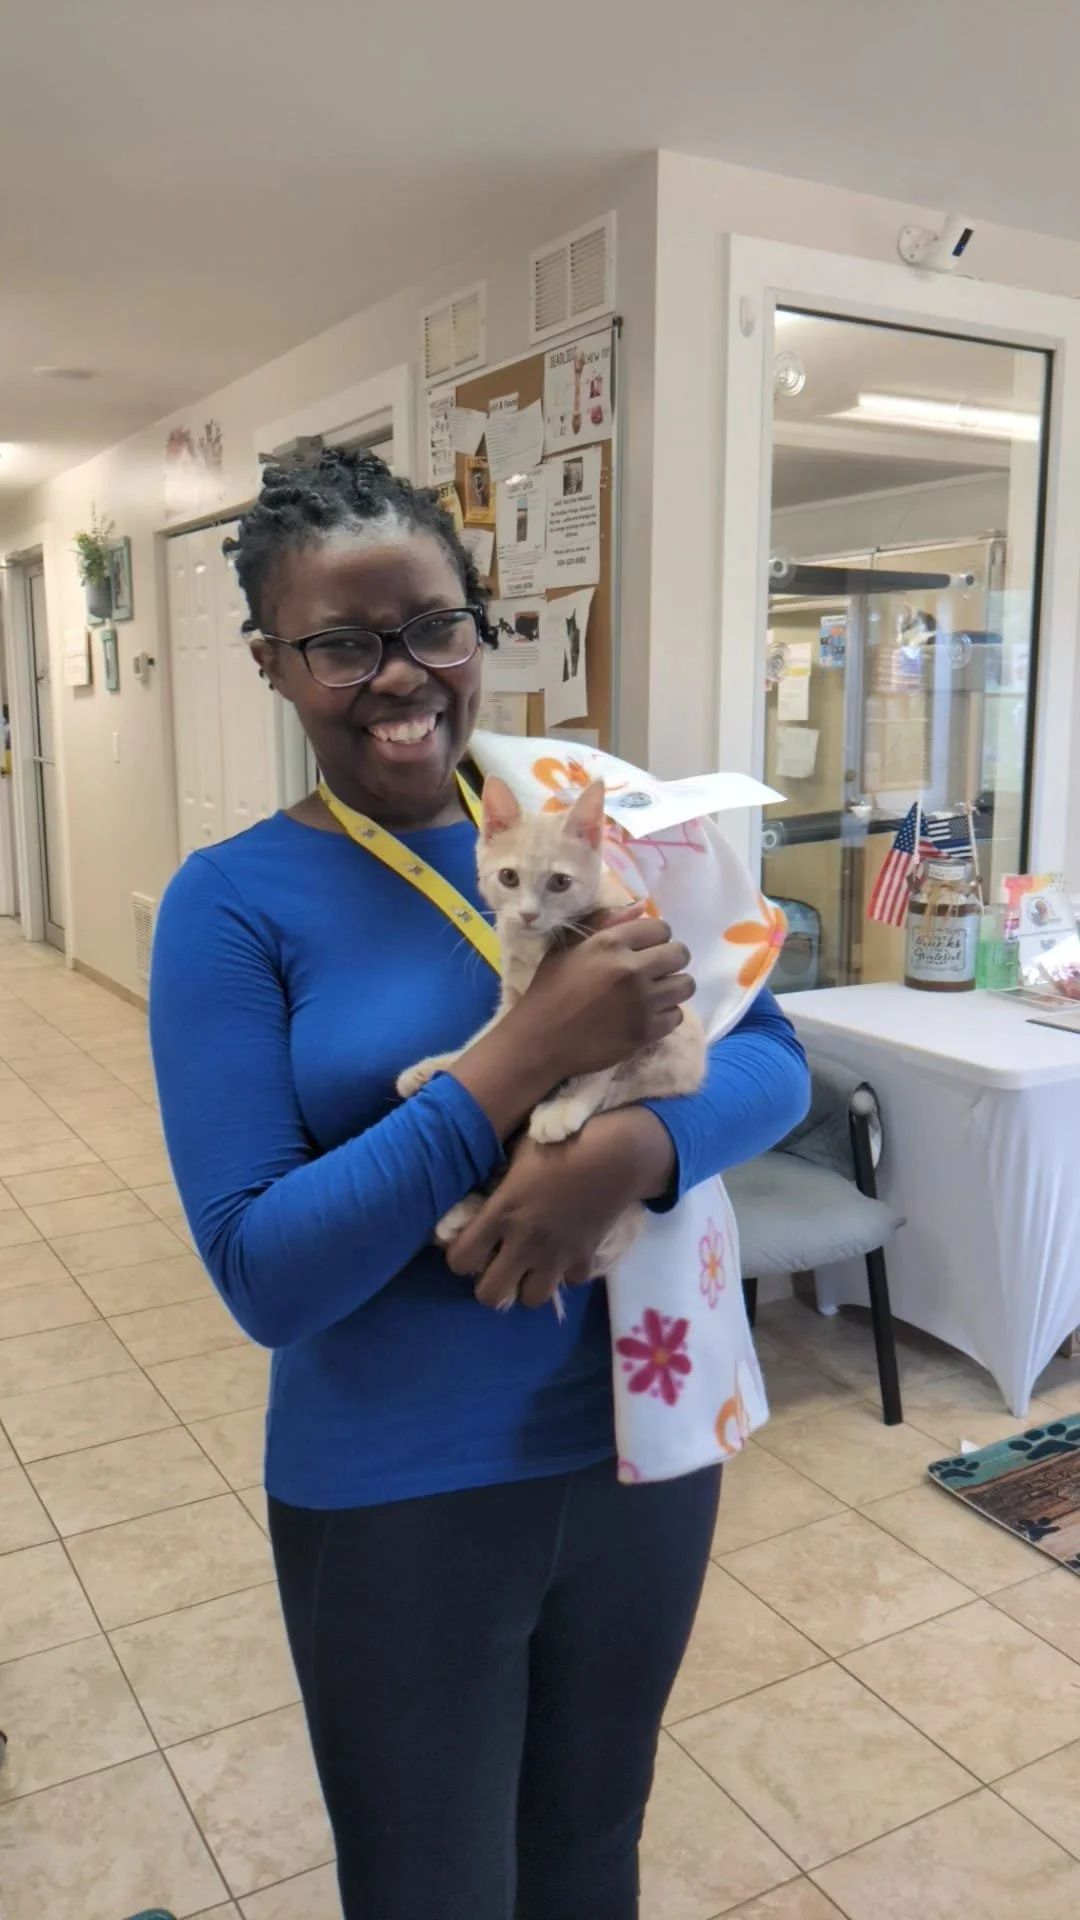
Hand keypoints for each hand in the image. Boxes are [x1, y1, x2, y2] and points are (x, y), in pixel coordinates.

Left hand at [447, 1108, 676, 1310]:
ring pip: (531, 1300)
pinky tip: (564, 1252)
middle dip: (490, 1285)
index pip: (460, 1260)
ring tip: (531, 1265)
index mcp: (502, 1213)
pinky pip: (568, 1282)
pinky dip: (565, 1272)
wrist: (615, 1155)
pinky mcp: (584, 1259)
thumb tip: (480, 1198)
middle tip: (498, 1265)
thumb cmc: (561, 1143)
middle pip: (490, 1296)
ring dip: (528, 1284)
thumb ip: (498, 1184)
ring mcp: (556, 1255)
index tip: (470, 1245)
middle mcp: (524, 1242)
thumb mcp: (518, 1156)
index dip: (459, 1257)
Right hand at [508, 908, 694, 1086]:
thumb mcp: (568, 946)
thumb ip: (604, 922)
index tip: (645, 949)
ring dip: (672, 987)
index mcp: (611, 943)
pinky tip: (645, 1015)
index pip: (661, 928)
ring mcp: (642, 1002)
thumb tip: (641, 906)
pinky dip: (665, 1015)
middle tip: (654, 971)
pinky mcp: (647, 1031)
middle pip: (680, 954)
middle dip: (670, 959)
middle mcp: (632, 969)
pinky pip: (677, 1016)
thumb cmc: (550, 989)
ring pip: (685, 985)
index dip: (655, 937)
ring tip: (654, 993)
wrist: (541, 1040)